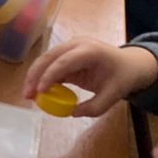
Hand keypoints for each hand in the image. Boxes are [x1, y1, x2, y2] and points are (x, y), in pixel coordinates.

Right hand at [23, 37, 157, 115]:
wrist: (130, 64)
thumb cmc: (122, 77)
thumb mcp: (113, 96)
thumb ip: (94, 108)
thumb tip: (71, 112)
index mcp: (90, 51)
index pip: (64, 62)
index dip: (49, 76)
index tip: (40, 92)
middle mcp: (77, 44)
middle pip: (49, 57)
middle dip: (35, 75)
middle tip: (27, 95)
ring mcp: (70, 47)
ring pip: (45, 59)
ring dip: (34, 76)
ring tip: (28, 95)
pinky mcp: (66, 54)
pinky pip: (50, 64)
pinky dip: (42, 76)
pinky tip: (37, 91)